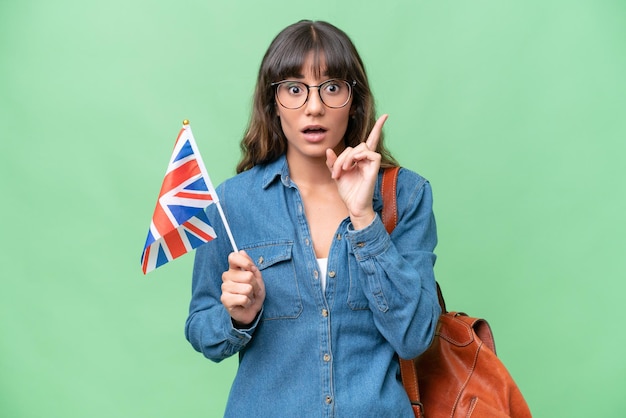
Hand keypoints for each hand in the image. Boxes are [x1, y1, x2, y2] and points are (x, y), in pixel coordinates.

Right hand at [220, 250, 264, 326]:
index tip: (252, 269)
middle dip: (256, 285)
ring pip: (247, 288)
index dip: (246, 262)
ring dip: (252, 295)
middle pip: (248, 275)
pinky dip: (248, 303)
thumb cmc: (254, 294)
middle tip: (253, 291)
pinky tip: (245, 304)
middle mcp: (227, 276)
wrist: (251, 311)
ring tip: (249, 297)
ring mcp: (225, 288)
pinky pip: (243, 298)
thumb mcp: (257, 278)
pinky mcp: (225, 299)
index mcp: (234, 269)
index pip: (233, 257)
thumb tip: (242, 251)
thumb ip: (251, 266)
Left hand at [326, 114, 387, 228]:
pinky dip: (359, 157)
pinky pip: (372, 153)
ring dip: (348, 158)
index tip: (386, 116)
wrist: (353, 206)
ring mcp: (372, 164)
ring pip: (361, 147)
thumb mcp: (337, 175)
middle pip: (356, 146)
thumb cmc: (348, 192)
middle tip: (336, 173)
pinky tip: (352, 166)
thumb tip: (329, 150)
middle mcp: (367, 160)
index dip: (377, 128)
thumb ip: (333, 163)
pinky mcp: (374, 169)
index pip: (370, 140)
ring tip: (343, 171)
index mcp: (360, 160)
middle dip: (342, 157)